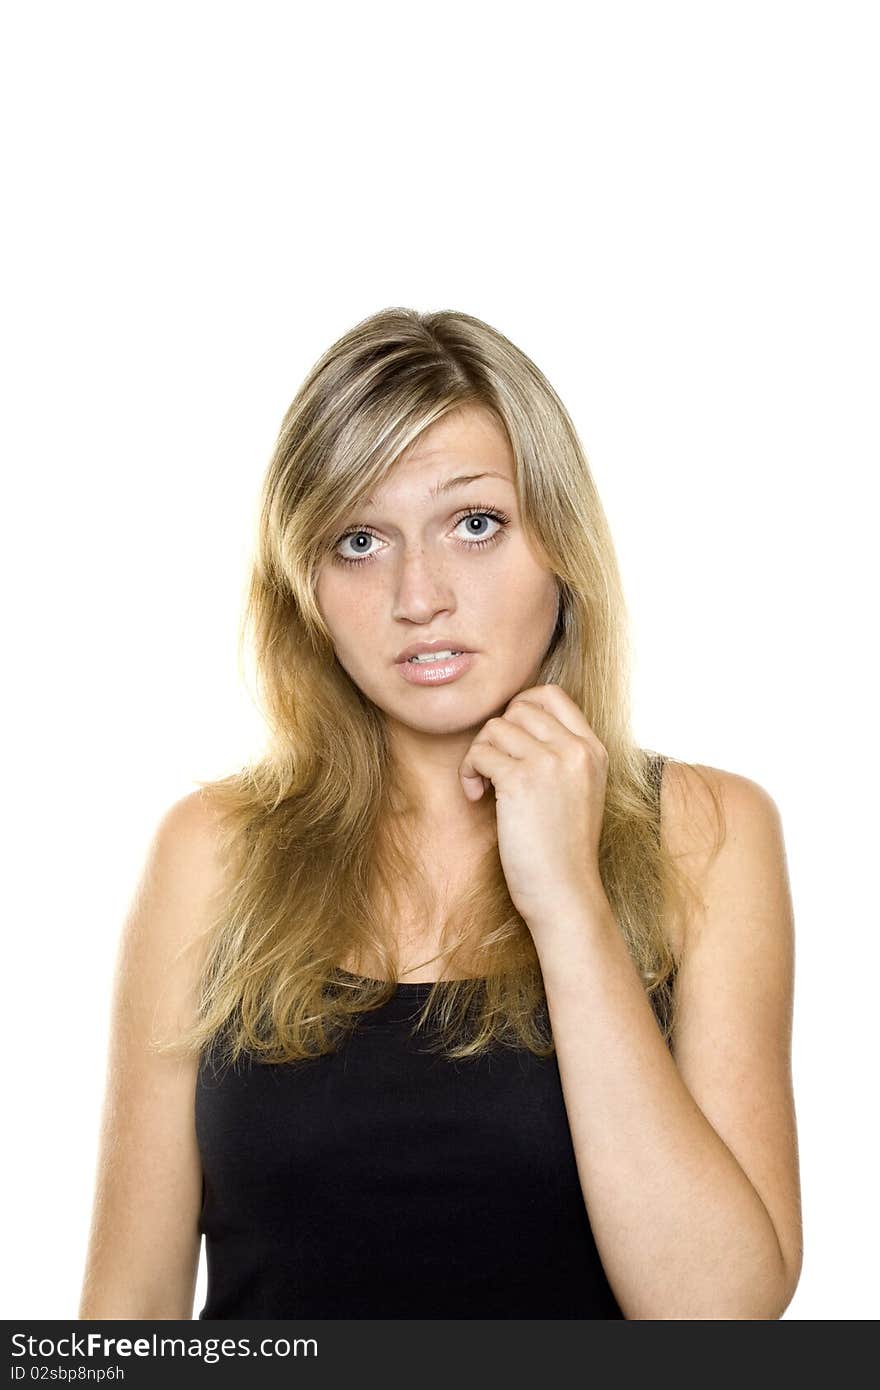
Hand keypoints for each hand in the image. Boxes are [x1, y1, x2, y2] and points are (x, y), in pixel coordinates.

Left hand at [458, 683, 608, 935]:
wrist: (564, 891)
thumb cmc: (562, 848)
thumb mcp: (579, 790)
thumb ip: (560, 755)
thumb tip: (514, 723)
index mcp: (593, 749)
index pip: (551, 695)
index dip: (520, 708)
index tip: (509, 740)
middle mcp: (576, 749)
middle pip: (519, 707)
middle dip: (496, 734)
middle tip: (494, 768)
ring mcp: (550, 762)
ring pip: (495, 727)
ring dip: (479, 754)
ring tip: (484, 786)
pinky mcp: (521, 780)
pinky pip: (480, 753)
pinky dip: (469, 772)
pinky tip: (477, 796)